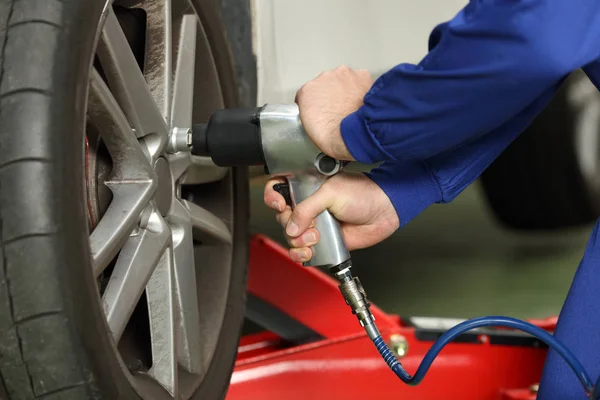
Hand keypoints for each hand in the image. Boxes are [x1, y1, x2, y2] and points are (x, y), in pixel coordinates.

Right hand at [264, 172, 398, 262]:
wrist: (382, 212)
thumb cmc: (362, 194)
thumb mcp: (331, 193)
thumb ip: (307, 208)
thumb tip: (291, 225)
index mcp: (305, 187)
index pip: (278, 190)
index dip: (273, 198)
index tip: (280, 205)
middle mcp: (307, 206)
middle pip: (281, 218)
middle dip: (289, 224)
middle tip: (309, 224)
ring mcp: (313, 224)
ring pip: (290, 237)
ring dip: (298, 241)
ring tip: (316, 237)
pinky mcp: (321, 241)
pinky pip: (301, 251)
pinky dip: (301, 254)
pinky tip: (310, 250)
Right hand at [296, 65, 373, 160]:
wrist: (355, 134)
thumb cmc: (334, 135)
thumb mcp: (310, 126)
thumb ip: (311, 111)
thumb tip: (318, 111)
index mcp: (308, 91)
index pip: (310, 93)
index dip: (317, 102)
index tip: (322, 109)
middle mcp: (324, 77)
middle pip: (326, 82)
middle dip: (331, 93)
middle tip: (338, 109)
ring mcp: (343, 75)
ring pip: (343, 79)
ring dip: (346, 89)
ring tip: (351, 106)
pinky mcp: (361, 75)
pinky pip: (360, 79)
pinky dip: (361, 88)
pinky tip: (361, 101)